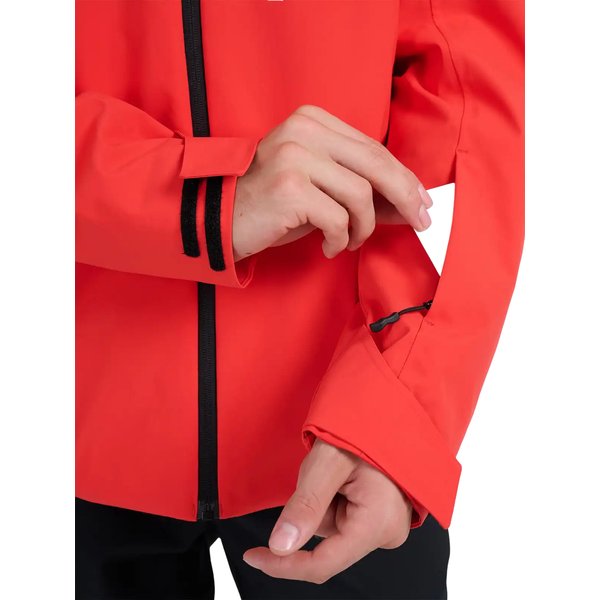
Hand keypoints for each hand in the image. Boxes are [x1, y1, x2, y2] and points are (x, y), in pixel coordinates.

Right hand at [232, 105, 432, 261]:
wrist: (217, 219)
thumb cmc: (270, 206)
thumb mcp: (318, 190)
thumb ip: (359, 189)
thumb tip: (408, 204)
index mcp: (312, 122)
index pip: (372, 148)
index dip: (403, 177)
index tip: (421, 201)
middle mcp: (303, 132)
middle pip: (375, 163)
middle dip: (405, 197)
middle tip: (420, 222)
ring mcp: (295, 157)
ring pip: (360, 195)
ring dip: (363, 228)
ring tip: (348, 242)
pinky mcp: (289, 187)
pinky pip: (338, 219)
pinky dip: (340, 239)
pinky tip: (329, 248)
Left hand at [242, 439, 412, 583]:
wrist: (390, 409)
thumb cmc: (366, 426)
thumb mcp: (327, 461)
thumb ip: (305, 505)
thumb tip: (280, 546)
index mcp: (379, 523)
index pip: (323, 564)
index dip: (284, 565)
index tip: (254, 556)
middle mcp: (388, 532)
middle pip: (327, 542)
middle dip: (312, 509)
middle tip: (321, 472)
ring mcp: (388, 525)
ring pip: (333, 528)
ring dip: (322, 500)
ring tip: (336, 467)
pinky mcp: (382, 517)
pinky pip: (344, 518)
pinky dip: (333, 498)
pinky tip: (343, 475)